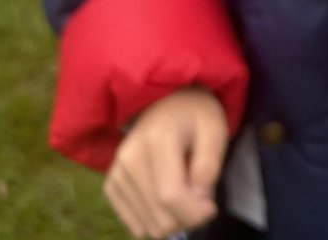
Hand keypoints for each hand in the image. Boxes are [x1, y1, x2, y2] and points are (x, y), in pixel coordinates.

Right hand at [104, 87, 227, 238]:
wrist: (168, 102)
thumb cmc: (196, 115)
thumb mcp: (215, 130)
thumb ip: (209, 166)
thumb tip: (198, 201)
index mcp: (157, 139)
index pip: (170, 195)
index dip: (195, 213)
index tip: (211, 207)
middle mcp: (129, 156)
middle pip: (158, 216)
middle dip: (186, 218)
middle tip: (200, 199)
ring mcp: (117, 171)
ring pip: (145, 225)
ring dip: (171, 220)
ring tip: (184, 195)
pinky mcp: (111, 184)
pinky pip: (132, 223)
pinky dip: (153, 220)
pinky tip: (165, 202)